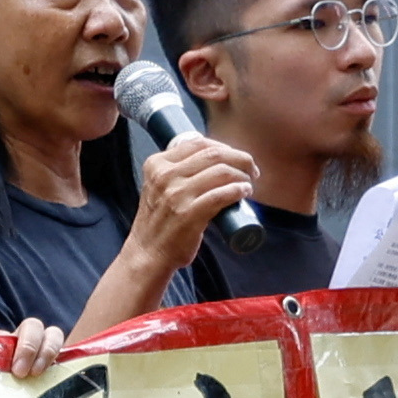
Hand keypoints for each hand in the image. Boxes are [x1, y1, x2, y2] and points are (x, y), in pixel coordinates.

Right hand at [122, 130, 256, 267]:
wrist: (147, 254)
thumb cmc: (158, 222)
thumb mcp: (158, 187)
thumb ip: (177, 171)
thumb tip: (217, 159)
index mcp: (156, 165)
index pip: (199, 143)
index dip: (225, 147)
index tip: (236, 158)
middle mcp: (164, 176)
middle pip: (214, 154)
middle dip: (240, 159)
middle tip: (250, 170)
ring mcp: (176, 195)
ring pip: (221, 172)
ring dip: (242, 175)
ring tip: (248, 184)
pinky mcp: (188, 214)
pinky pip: (221, 195)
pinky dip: (238, 191)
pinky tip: (244, 192)